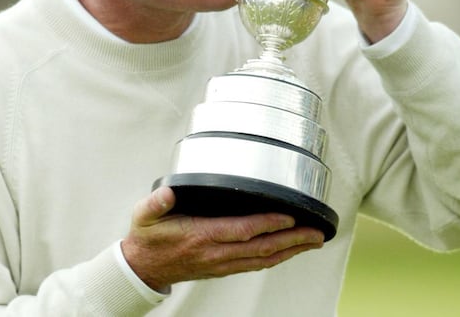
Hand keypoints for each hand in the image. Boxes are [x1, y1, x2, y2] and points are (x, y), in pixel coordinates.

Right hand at [120, 187, 324, 291]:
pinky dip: (277, 258)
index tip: (289, 217)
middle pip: (261, 248)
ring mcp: (222, 263)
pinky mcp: (223, 268)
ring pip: (263, 259)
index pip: (241, 231)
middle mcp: (215, 253)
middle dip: (292, 240)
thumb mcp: (144, 215)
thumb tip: (169, 192)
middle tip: (316, 233)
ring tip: (313, 241)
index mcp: (200, 236)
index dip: (267, 224)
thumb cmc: (148, 239)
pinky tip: (289, 251)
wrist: (143, 268)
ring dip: (291, 250)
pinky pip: (255, 265)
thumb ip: (156, 202)